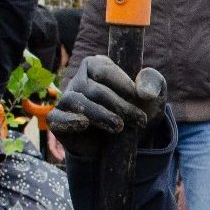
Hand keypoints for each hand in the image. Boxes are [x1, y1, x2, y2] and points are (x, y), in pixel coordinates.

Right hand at [47, 56, 165, 159]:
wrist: (125, 143)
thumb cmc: (137, 110)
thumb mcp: (152, 96)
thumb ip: (153, 83)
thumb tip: (144, 92)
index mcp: (97, 66)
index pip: (104, 70)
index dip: (123, 84)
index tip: (141, 98)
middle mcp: (79, 80)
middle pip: (94, 89)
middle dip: (120, 105)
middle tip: (140, 120)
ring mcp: (66, 99)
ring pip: (78, 101)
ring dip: (100, 114)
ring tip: (119, 126)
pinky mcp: (58, 120)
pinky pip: (56, 118)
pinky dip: (69, 120)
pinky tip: (84, 123)